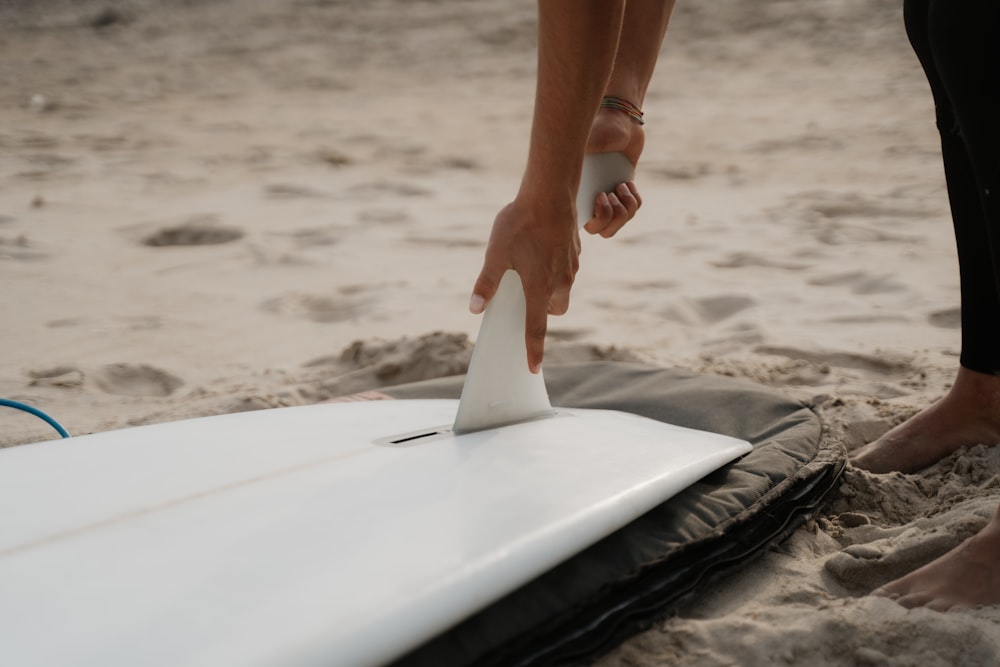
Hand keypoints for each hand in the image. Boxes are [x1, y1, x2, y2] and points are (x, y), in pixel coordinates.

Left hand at [469, 194, 579, 373]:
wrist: (550, 193)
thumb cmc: (520, 223)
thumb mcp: (496, 253)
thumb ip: (487, 283)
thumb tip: (475, 308)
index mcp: (540, 287)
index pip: (537, 328)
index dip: (534, 350)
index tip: (533, 367)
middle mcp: (560, 281)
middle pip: (555, 310)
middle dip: (543, 312)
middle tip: (525, 298)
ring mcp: (571, 267)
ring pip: (562, 290)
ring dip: (549, 289)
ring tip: (529, 267)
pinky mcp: (575, 252)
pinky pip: (566, 271)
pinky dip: (555, 270)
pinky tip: (540, 249)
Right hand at [582, 107, 644, 236]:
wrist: (620, 121)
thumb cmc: (598, 131)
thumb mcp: (582, 145)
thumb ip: (570, 164)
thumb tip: (556, 177)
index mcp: (575, 196)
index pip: (584, 227)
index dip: (596, 221)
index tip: (600, 196)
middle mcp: (590, 202)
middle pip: (603, 231)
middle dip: (613, 217)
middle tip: (612, 194)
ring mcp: (609, 200)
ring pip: (619, 224)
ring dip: (626, 208)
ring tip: (622, 186)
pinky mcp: (624, 195)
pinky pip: (632, 211)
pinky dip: (634, 200)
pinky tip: (628, 183)